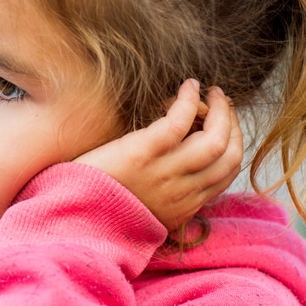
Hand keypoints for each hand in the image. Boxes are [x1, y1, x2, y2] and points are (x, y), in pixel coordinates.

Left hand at [74, 79, 242, 231]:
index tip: (226, 126)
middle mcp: (181, 192)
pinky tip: (188, 87)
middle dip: (233, 125)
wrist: (71, 219)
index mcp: (183, 206)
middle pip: (228, 156)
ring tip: (212, 91)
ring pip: (214, 140)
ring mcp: (164, 173)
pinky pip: (179, 122)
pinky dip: (189, 101)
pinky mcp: (142, 153)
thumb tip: (179, 174)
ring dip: (220, 110)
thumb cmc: (101, 207)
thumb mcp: (145, 212)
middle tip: (224, 103)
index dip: (233, 145)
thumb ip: (166, 197)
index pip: (226, 174)